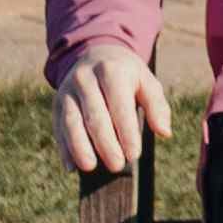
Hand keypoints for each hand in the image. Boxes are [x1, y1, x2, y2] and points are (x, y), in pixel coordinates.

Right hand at [52, 42, 165, 185]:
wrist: (96, 55)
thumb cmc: (127, 76)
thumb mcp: (146, 82)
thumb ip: (156, 106)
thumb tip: (164, 132)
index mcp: (111, 71)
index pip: (119, 105)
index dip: (126, 131)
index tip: (133, 155)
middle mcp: (85, 78)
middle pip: (94, 115)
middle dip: (105, 143)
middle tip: (117, 166)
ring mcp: (67, 90)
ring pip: (71, 121)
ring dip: (79, 146)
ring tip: (90, 167)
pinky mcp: (57, 103)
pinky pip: (59, 127)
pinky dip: (64, 148)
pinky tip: (71, 167)